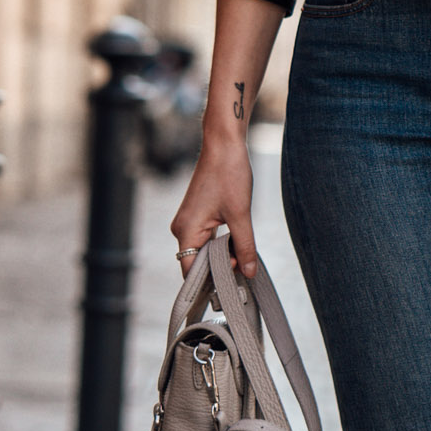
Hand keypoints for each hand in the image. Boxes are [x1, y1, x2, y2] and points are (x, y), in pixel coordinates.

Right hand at [171, 130, 257, 277]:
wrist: (224, 144)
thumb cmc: (229, 174)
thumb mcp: (241, 214)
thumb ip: (244, 246)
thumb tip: (249, 272)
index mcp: (185, 230)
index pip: (190, 270)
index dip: (209, 282)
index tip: (231, 286)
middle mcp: (181, 228)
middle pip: (197, 262)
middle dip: (219, 269)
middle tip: (244, 274)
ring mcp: (188, 221)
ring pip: (204, 250)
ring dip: (222, 257)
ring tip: (243, 260)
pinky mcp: (197, 216)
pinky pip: (206, 239)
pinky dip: (221, 245)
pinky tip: (238, 246)